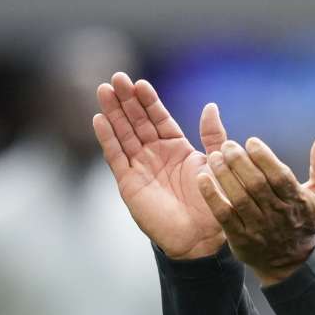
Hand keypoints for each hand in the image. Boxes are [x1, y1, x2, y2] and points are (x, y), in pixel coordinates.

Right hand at [92, 71, 227, 259]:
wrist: (202, 236)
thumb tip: (210, 106)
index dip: (148, 101)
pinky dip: (107, 139)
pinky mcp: (129, 183)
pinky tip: (99, 120)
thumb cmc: (213, 201)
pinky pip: (116, 157)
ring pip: (123, 134)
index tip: (140, 83)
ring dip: (113, 113)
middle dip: (127, 100)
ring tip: (104, 90)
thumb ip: (212, 135)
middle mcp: (156, 155)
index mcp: (177, 148)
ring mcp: (141, 168)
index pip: (158, 118)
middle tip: (117, 78)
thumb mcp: (215, 162)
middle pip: (137, 122)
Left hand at [198, 135, 314, 285]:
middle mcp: (278, 214)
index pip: (279, 176)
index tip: (251, 142)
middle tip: (228, 146)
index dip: (264, 157)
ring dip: (225, 175)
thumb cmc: (303, 221)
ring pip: (240, 197)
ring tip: (214, 157)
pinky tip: (202, 179)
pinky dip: (212, 197)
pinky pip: (224, 215)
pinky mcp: (241, 238)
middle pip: (257, 184)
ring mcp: (259, 228)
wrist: (291, 263)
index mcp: (297, 201)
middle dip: (240, 161)